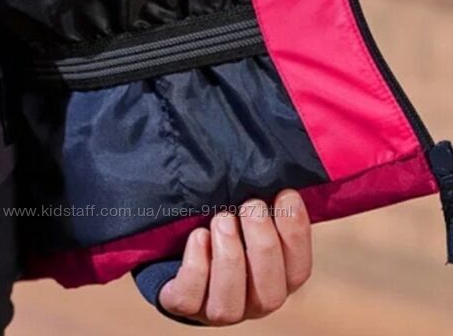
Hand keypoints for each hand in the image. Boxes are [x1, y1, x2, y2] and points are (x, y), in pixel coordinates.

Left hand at [159, 190, 311, 325]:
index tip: (286, 195)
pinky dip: (195, 266)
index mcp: (276, 278)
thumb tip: (277, 167)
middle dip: (262, 244)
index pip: (299, 269)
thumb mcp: (245, 212)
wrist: (177, 250)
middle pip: (270, 293)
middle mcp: (252, 301)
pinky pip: (189, 298)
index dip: (297, 234)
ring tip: (221, 218)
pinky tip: (198, 236)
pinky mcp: (183, 304)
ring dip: (229, 257)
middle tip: (251, 205)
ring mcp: (217, 308)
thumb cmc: (222, 223)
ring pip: (229, 304)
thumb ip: (263, 201)